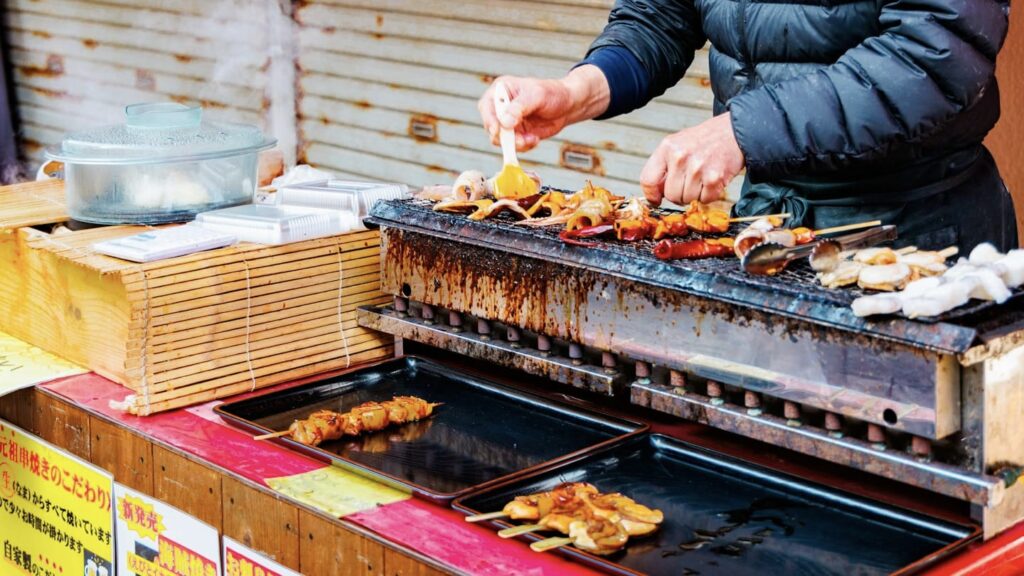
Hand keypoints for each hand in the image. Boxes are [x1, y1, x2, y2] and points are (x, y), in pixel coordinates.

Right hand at [478, 67, 610, 151]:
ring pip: (500, 140)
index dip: (489, 119)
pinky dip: (523, 146)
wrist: (567, 106)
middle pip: (491, 126)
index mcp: (502, 90)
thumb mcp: (537, 95)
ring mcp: (507, 123)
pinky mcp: (515, 135)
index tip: (498, 130)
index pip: (486, 106)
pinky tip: (535, 138)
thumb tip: (505, 122)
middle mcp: (500, 107)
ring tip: (532, 139)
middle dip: (505, 136)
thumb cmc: (552, 93)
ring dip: (515, 143)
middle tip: (521, 139)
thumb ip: (520, 107)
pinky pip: (513, 146)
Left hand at [640, 113, 744, 206]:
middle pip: (670, 195)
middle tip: (689, 182)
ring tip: (702, 178)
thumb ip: (663, 166)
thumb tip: (655, 194)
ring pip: (687, 200)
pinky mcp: (714, 178)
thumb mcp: (677, 145)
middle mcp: (680, 157)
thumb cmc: (705, 140)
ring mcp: (697, 168)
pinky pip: (705, 200)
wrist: (734, 132)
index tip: (656, 199)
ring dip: (695, 194)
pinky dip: (709, 195)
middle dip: (679, 194)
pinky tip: (712, 180)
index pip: (648, 180)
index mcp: (667, 148)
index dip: (651, 195)